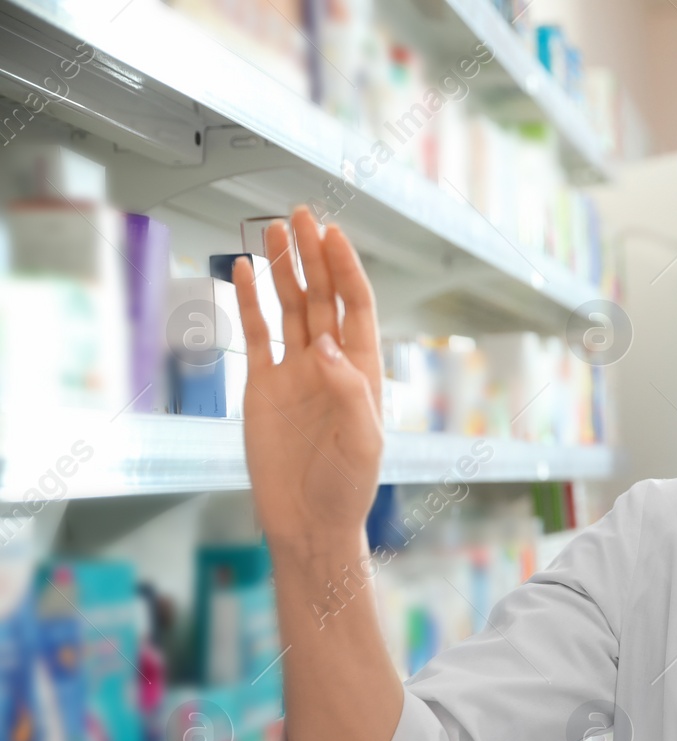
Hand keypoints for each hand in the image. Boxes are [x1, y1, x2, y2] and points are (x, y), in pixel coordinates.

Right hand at [236, 206, 383, 558]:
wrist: (308, 521)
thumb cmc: (346, 487)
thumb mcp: (362, 442)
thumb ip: (348, 392)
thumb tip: (324, 347)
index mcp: (362, 370)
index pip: (355, 308)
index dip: (346, 270)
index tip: (333, 236)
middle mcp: (330, 363)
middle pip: (322, 297)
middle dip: (314, 256)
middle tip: (301, 215)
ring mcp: (295, 371)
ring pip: (289, 308)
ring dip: (284, 269)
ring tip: (274, 230)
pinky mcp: (263, 385)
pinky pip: (257, 334)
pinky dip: (251, 302)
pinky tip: (245, 271)